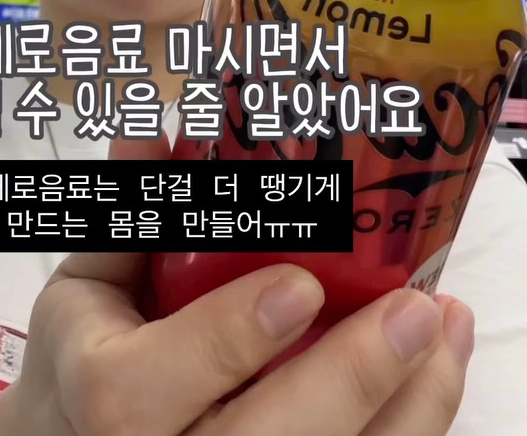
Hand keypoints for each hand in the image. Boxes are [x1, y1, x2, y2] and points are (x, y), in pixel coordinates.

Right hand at [7, 138, 473, 435]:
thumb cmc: (96, 355)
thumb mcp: (92, 278)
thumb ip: (130, 207)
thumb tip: (161, 127)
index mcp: (108, 398)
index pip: (152, 386)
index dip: (230, 337)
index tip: (300, 285)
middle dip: (346, 381)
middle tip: (409, 310)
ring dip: (402, 408)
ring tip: (440, 328)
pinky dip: (410, 425)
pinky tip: (438, 366)